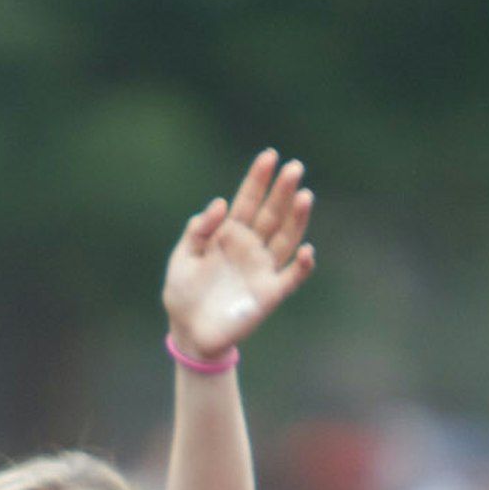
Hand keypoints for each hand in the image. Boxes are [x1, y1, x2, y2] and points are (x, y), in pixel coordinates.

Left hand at [163, 150, 315, 361]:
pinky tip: (307, 250)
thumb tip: (220, 204)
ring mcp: (262, 268)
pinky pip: (291, 277)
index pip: (248, 200)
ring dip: (297, 218)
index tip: (270, 156)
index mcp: (228, 234)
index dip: (258, 179)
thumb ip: (199, 230)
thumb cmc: (183, 293)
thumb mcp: (182, 258)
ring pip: (286, 238)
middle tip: (295, 167)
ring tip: (304, 195)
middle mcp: (250, 246)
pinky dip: (301, 265)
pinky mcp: (270, 293)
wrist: (189, 333)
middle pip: (271, 214)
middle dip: (282, 190)